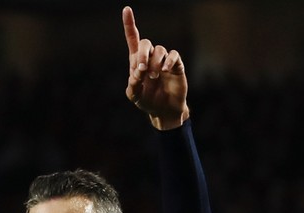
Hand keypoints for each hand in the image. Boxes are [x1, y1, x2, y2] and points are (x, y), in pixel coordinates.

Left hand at [123, 6, 189, 129]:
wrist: (164, 111)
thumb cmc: (147, 101)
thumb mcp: (134, 95)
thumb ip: (132, 84)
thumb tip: (137, 72)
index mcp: (137, 61)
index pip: (133, 38)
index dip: (130, 24)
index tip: (126, 9)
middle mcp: (151, 57)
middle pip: (146, 43)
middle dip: (142, 54)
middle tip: (142, 69)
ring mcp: (164, 60)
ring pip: (159, 50)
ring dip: (154, 63)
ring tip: (154, 76)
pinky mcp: (176, 66)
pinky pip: (174, 55)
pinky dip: (169, 61)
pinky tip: (165, 69)